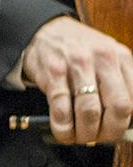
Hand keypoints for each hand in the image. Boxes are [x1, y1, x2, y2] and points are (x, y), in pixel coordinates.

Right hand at [21, 16, 132, 145]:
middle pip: (119, 108)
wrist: (42, 27)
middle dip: (109, 132)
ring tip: (79, 137)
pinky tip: (62, 129)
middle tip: (99, 138)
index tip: (116, 131)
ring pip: (90, 111)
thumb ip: (119, 83)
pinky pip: (62, 107)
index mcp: (121, 56)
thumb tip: (125, 122)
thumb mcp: (107, 57)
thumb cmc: (78, 48)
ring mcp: (77, 63)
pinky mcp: (53, 70)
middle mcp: (102, 58)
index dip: (125, 123)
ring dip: (85, 133)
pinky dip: (63, 126)